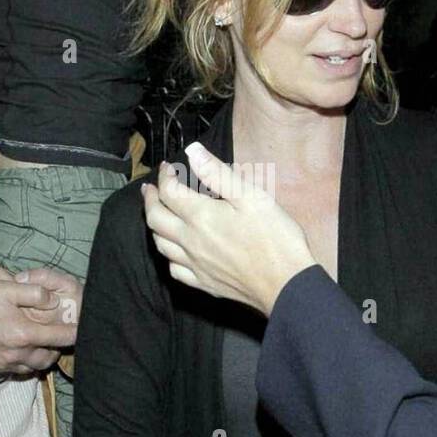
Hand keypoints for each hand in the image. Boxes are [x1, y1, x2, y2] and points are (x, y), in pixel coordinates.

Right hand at [0, 262, 74, 376]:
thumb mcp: (5, 288)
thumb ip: (34, 292)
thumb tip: (53, 299)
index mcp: (23, 334)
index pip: (60, 337)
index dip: (75, 333)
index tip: (83, 331)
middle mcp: (15, 354)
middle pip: (47, 358)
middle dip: (56, 349)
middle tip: (59, 339)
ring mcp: (1, 365)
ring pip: (30, 367)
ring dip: (39, 357)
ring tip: (41, 346)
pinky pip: (12, 370)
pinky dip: (20, 363)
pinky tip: (17, 351)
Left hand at [142, 143, 316, 315]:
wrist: (286, 285)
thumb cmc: (275, 238)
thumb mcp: (252, 197)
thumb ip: (218, 173)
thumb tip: (192, 151)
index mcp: (201, 216)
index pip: (168, 192)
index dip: (164, 176)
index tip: (166, 167)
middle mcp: (191, 241)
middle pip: (155, 219)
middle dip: (149, 200)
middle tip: (150, 188)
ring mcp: (195, 265)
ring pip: (160, 245)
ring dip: (154, 226)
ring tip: (157, 214)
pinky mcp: (204, 283)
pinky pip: (174, 270)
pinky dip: (169, 256)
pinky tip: (175, 251)